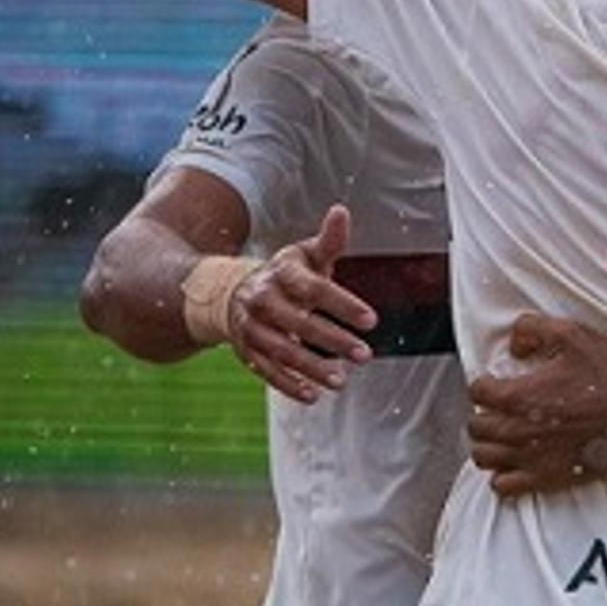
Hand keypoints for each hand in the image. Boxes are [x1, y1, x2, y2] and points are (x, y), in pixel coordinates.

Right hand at [227, 204, 377, 402]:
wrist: (234, 293)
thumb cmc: (285, 275)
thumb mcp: (305, 256)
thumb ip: (329, 241)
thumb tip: (341, 211)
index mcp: (281, 274)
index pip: (314, 289)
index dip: (343, 304)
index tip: (372, 320)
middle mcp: (262, 300)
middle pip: (299, 323)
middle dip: (333, 340)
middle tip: (365, 354)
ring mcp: (251, 328)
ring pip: (281, 350)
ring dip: (312, 367)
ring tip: (342, 381)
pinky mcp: (246, 351)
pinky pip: (266, 371)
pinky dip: (288, 384)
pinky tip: (313, 395)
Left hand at [467, 314, 606, 496]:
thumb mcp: (572, 334)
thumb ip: (532, 329)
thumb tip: (514, 345)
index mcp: (517, 396)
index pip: (476, 392)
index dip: (485, 384)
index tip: (496, 384)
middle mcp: (516, 430)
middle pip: (475, 427)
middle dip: (484, 415)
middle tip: (499, 410)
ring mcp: (529, 458)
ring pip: (483, 457)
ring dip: (489, 444)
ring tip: (504, 435)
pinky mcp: (544, 478)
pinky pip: (502, 485)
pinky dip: (502, 475)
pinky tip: (516, 461)